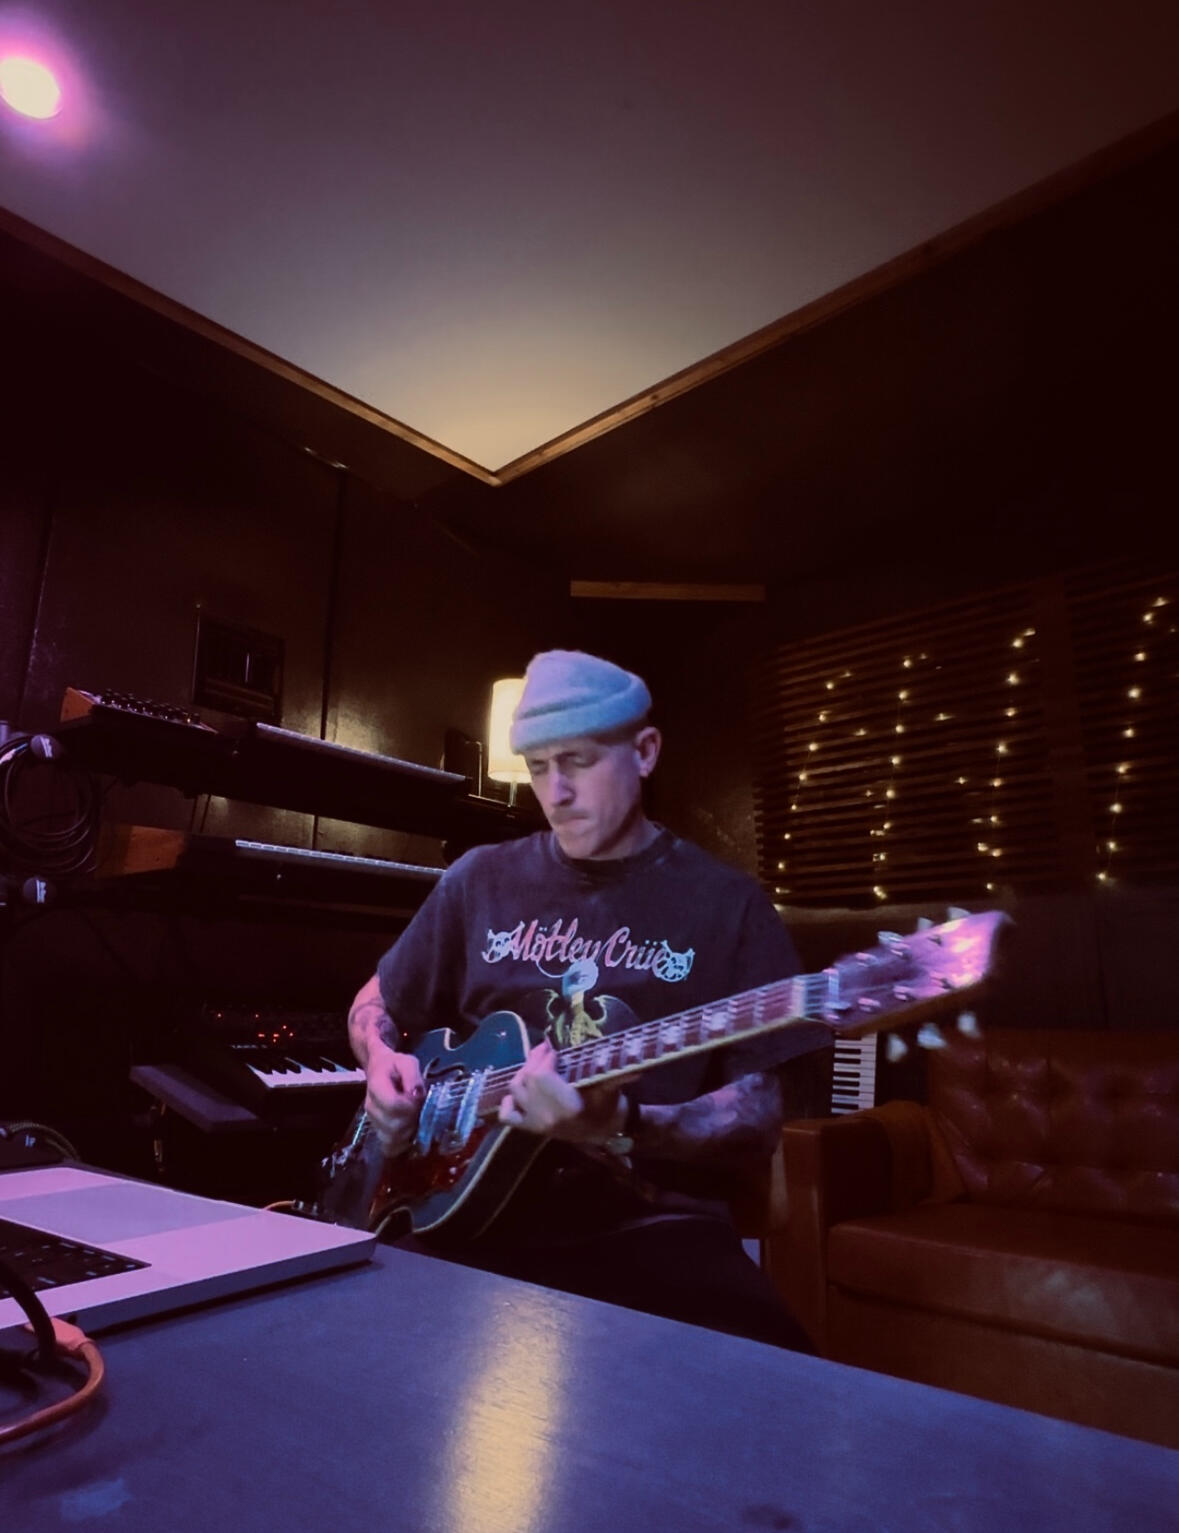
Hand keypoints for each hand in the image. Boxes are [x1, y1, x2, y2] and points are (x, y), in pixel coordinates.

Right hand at [364, 1044, 423, 1153]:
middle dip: (411, 1120)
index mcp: (376, 1085)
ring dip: (408, 1132)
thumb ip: (412, 1076)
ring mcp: (372, 1120)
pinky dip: (401, 1143)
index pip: (393, 1105)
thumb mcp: (407, 1062)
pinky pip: (388, 1146)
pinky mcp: (377, 1130)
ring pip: (391, 1138)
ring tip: (414, 1119)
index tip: (418, 1099)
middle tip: (419, 1110)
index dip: (410, 1106)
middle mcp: (371, 1106)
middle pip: (393, 1125)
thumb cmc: (395, 1066)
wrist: (379, 1069)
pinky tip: (409, 1131)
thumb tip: (416, 1096)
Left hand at [498, 1039, 625, 1143]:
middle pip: (528, 1079)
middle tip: (544, 1048)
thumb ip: (602, 1070)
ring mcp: (536, 1123)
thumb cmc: (608, 1110)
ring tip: (535, 1063)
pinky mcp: (531, 1128)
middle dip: (534, 1059)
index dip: (544, 1058)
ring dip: (523, 1073)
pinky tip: (517, 1092)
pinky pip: (508, 1116)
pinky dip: (508, 1102)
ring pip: (516, 1090)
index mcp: (566, 1106)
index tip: (554, 1048)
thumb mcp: (609, 1088)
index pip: (541, 1075)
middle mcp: (547, 1115)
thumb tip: (606, 1052)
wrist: (605, 1135)